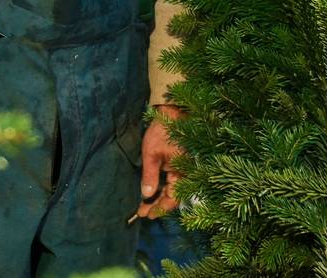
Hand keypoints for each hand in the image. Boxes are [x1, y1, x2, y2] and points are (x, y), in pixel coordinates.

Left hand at [136, 103, 184, 218]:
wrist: (172, 113)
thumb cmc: (163, 131)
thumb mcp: (152, 153)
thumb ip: (150, 175)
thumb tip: (146, 195)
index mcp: (181, 173)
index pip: (172, 199)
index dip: (159, 208)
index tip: (145, 214)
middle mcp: (184, 174)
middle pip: (172, 197)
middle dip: (156, 205)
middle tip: (141, 212)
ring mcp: (181, 169)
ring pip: (171, 190)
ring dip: (158, 198)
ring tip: (144, 205)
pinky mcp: (177, 164)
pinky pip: (171, 181)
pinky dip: (161, 188)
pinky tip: (153, 191)